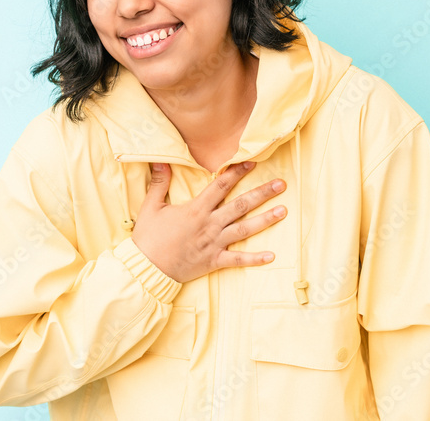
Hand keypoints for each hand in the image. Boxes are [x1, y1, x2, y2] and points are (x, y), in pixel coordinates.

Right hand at [130, 161, 286, 283]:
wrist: (146, 268)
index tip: (252, 163)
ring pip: (244, 229)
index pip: (220, 186)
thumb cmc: (148, 238)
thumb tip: (162, 161)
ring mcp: (214, 243)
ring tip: (283, 211)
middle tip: (281, 184)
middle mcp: (209, 224)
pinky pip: (237, 260)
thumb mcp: (150, 207)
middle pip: (240, 205)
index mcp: (196, 209)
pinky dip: (254, 259)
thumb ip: (159, 183)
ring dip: (265, 220)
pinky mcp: (213, 261)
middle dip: (262, 193)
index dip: (237, 173)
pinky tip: (271, 256)